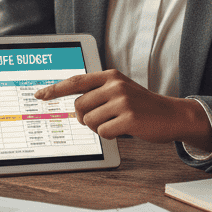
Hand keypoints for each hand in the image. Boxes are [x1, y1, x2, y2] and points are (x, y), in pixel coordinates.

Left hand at [34, 70, 211, 146]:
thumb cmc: (142, 106)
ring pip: (88, 121)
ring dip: (99, 127)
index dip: (55, 89)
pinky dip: (110, 135)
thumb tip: (72, 106)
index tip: (40, 95)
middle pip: (79, 106)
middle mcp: (114, 85)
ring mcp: (122, 101)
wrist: (172, 115)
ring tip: (117, 122)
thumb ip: (98, 92)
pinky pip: (102, 132)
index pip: (75, 81)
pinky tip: (123, 129)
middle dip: (85, 117)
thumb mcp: (121, 90)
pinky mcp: (128, 118)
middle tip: (103, 118)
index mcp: (110, 76)